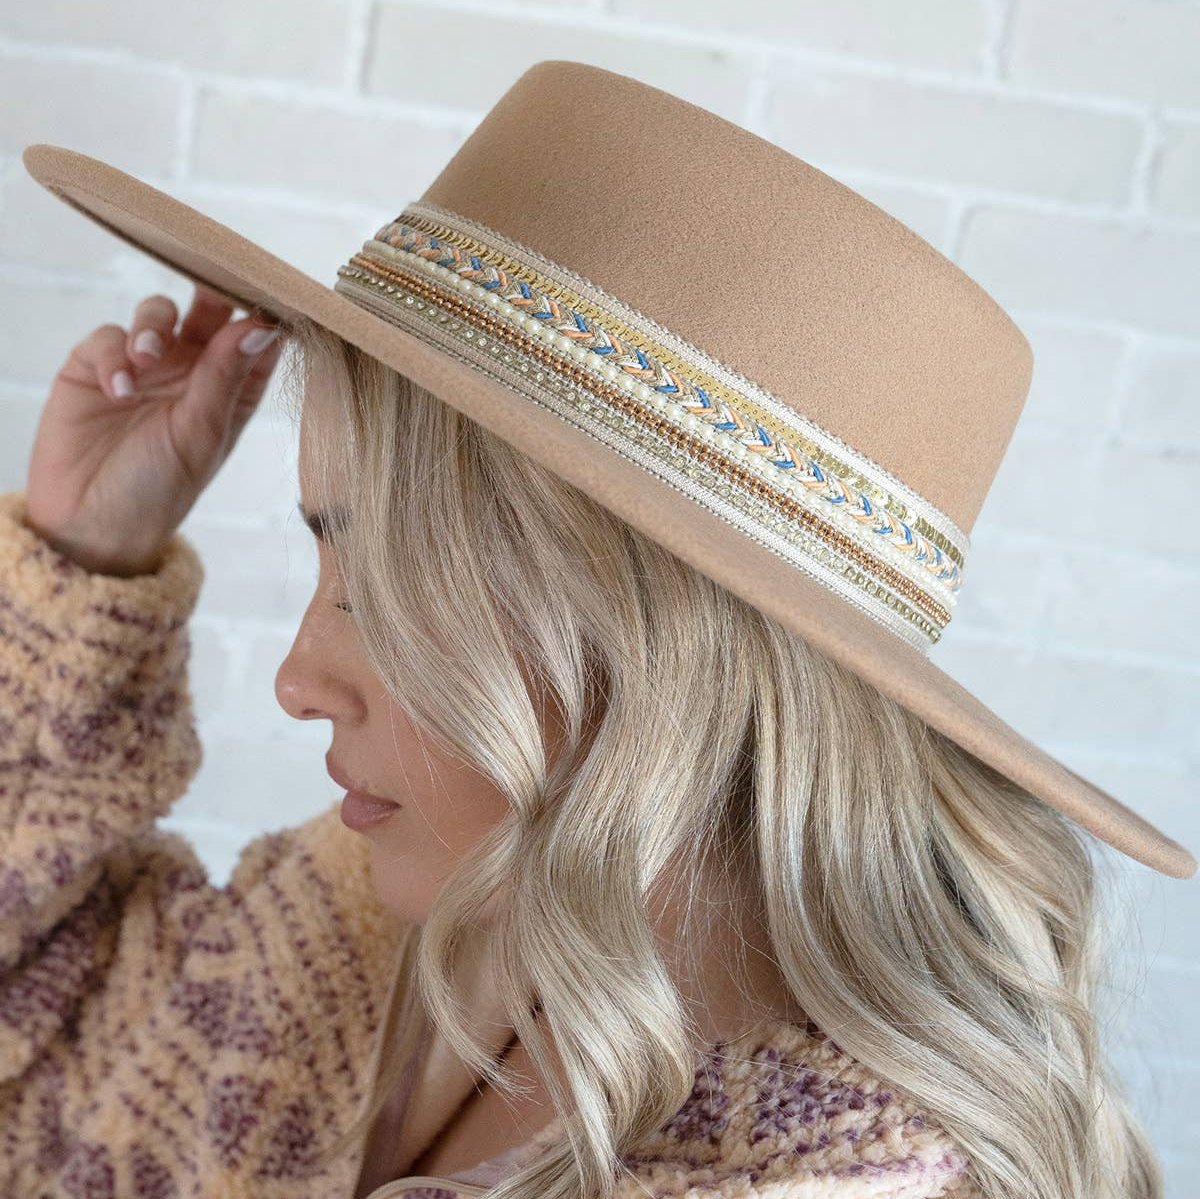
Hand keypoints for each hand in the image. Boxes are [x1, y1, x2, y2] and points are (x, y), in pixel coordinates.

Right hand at [23, 283, 284, 577]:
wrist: (89, 525)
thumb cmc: (159, 490)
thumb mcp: (200, 435)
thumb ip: (226, 377)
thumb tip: (262, 326)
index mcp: (231, 391)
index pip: (257, 339)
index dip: (266, 311)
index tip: (271, 290)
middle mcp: (192, 372)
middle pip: (209, 311)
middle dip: (211, 292)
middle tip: (210, 283)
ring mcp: (144, 366)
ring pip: (158, 312)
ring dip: (153, 325)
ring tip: (145, 359)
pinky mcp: (95, 366)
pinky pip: (109, 336)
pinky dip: (114, 354)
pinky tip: (118, 388)